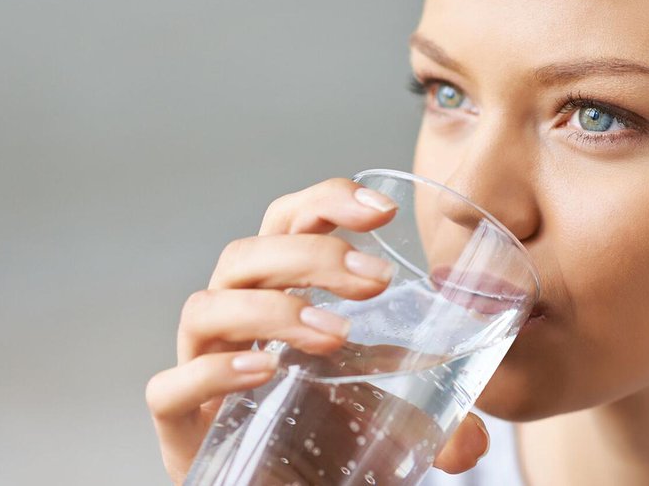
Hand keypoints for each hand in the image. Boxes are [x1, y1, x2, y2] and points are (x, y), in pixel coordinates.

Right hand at [145, 177, 490, 483]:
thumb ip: (438, 424)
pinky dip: (216, 371)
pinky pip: (171, 387)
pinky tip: (265, 369)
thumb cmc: (322, 448)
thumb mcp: (389, 425)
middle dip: (311, 253)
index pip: (286, 222)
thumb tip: (476, 440)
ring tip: (335, 334)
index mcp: (275, 297)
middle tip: (376, 280)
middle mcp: (230, 324)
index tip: (385, 211)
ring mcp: (197, 370)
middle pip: (246, 254)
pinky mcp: (179, 427)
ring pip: (206, 307)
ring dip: (273, 308)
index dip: (327, 201)